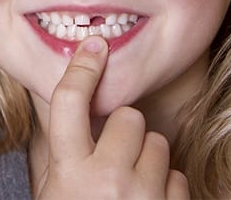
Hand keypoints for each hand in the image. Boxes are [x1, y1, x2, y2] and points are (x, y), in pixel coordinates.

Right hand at [35, 36, 189, 199]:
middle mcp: (106, 181)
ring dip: (147, 158)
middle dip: (124, 129)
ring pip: (158, 143)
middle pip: (129, 115)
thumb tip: (74, 95)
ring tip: (132, 183)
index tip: (94, 46)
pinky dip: (165, 186)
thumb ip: (63, 147)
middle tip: (115, 153)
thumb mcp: (53, 188)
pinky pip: (177, 176)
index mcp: (69, 172)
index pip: (70, 100)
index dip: (82, 67)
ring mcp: (143, 197)